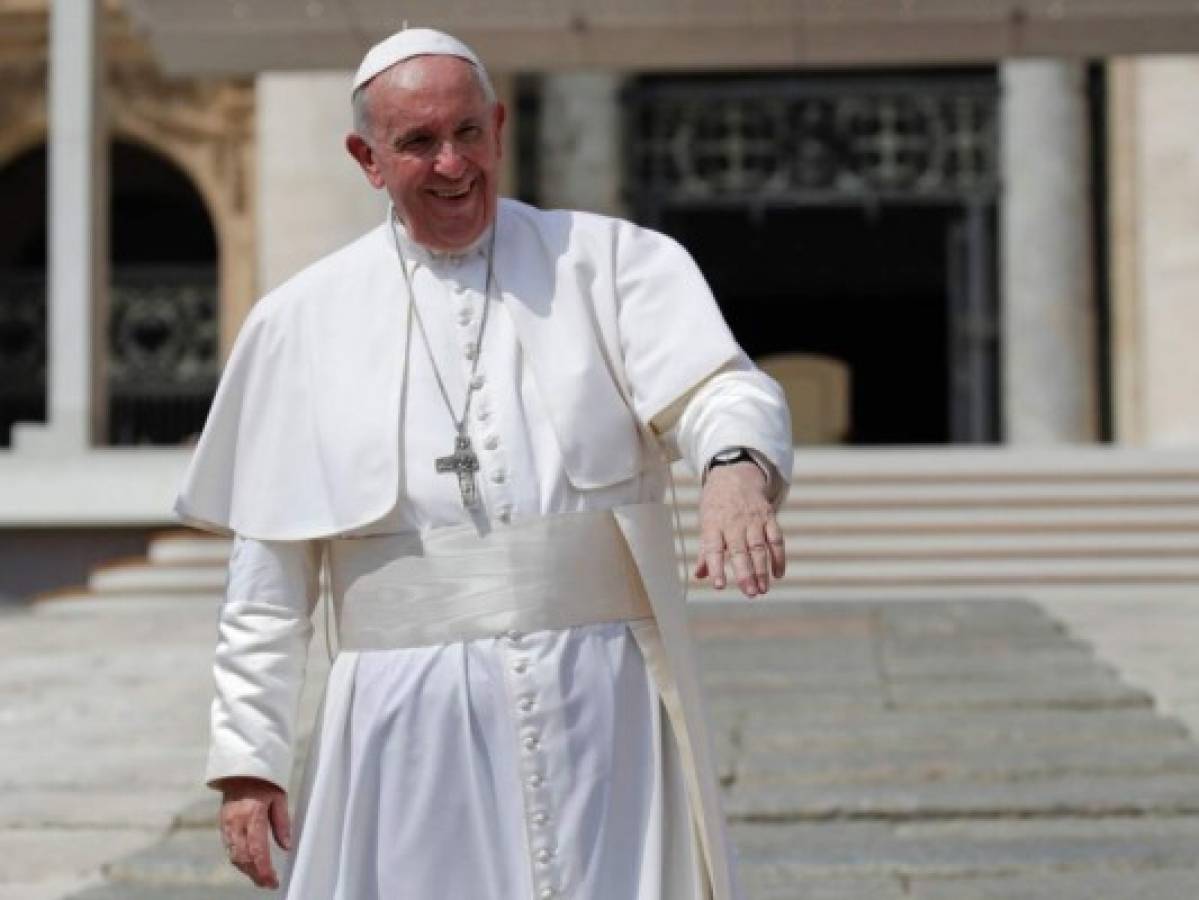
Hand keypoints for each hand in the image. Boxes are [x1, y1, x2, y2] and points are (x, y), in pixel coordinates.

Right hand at [217, 776, 291, 888]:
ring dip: (247, 870)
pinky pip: (230, 848)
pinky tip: (250, 864)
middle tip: (268, 883)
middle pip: (243, 858)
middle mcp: (236, 822)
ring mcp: (227, 824)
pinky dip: (240, 860)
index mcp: (253, 814)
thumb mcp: (280, 798)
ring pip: (234, 856)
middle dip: (255, 874)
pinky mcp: (222, 825)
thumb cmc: (264, 781)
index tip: (273, 880)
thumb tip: (287, 846)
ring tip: (261, 878)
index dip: (264, 869)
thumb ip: (283, 823)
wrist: (240, 768)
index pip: (257, 849)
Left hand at [694, 461, 784, 596]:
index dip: (716, 567)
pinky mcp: (768, 517)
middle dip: (745, 573)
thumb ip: (705, 551)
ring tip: (763, 589)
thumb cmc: (717, 505)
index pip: (713, 549)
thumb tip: (699, 576)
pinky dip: (779, 556)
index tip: (719, 586)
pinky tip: (778, 574)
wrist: (734, 475)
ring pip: (759, 547)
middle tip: (750, 593)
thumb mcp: (706, 523)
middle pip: (740, 551)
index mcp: (713, 525)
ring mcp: (753, 519)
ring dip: (762, 569)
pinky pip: (776, 538)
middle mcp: (733, 523)